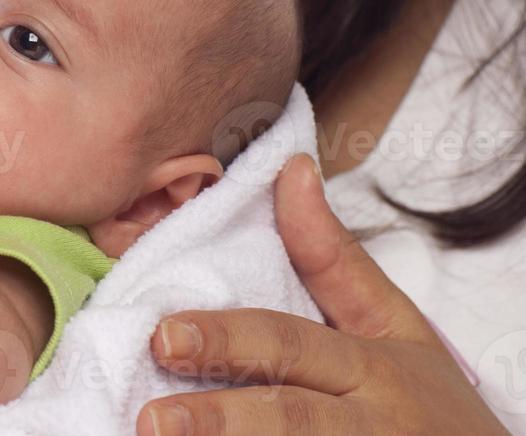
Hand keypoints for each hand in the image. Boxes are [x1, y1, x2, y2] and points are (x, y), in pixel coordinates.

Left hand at [138, 155, 507, 435]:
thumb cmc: (428, 407)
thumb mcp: (397, 330)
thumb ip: (334, 259)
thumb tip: (291, 168)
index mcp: (371, 369)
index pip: (291, 346)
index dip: (227, 339)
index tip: (163, 334)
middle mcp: (369, 425)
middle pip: (288, 419)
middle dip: (220, 420)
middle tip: (150, 420)